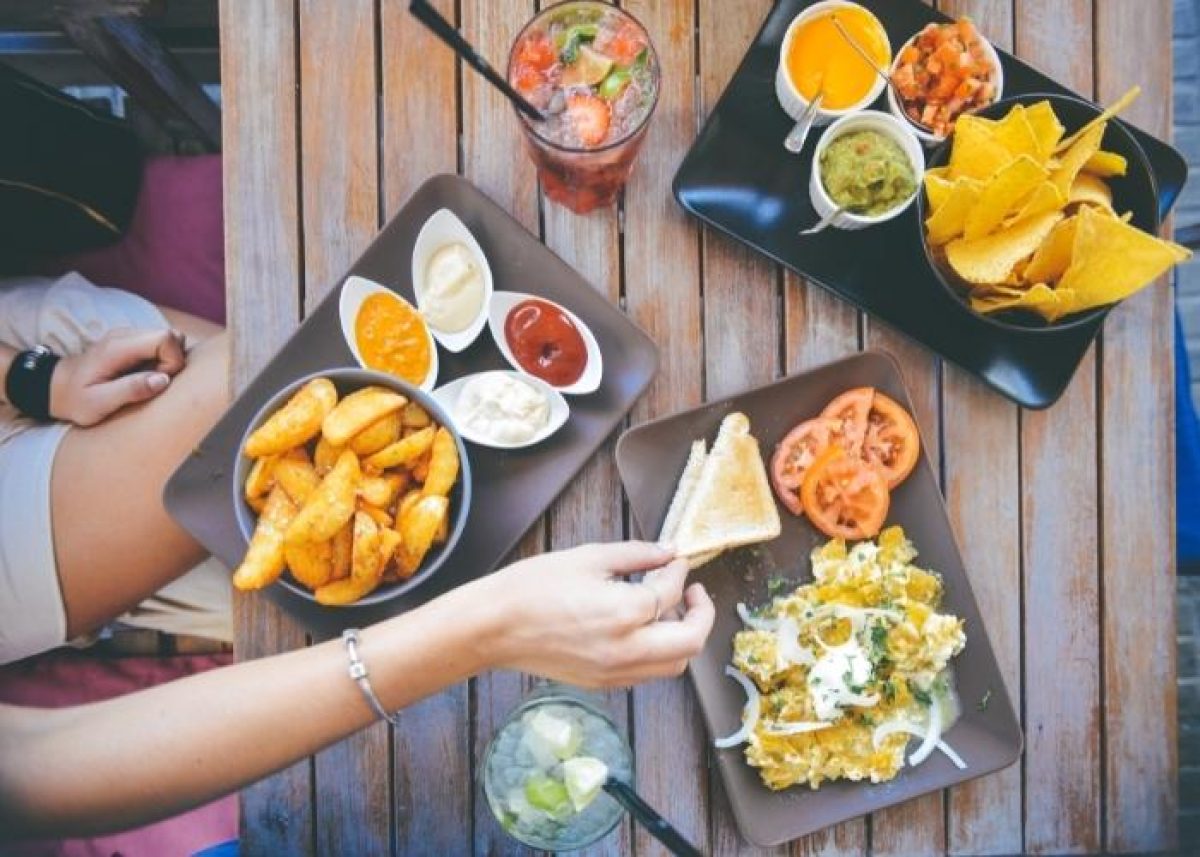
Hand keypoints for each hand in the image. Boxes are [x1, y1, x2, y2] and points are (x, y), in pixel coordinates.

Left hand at [49, 328, 186, 426]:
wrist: (56, 387)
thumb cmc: (76, 399)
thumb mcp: (99, 403)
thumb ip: (131, 390)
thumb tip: (163, 379)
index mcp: (118, 347)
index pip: (166, 338)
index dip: (173, 362)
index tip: (159, 382)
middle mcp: (125, 335)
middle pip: (173, 336)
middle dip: (174, 362)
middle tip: (153, 382)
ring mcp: (129, 335)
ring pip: (170, 339)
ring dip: (169, 362)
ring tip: (148, 380)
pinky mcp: (132, 341)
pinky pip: (161, 345)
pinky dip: (162, 361)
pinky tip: (144, 375)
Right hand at [480, 542, 715, 687]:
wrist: (494, 626)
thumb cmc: (532, 587)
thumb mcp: (588, 558)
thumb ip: (636, 555)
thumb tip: (668, 552)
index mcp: (624, 613)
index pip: (670, 593)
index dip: (679, 572)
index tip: (676, 560)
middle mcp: (626, 650)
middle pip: (691, 642)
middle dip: (701, 614)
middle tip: (693, 592)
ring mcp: (615, 673)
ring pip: (674, 665)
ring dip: (682, 637)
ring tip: (668, 610)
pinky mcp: (603, 684)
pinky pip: (647, 673)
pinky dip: (658, 653)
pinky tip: (642, 629)